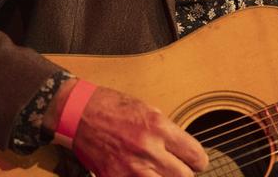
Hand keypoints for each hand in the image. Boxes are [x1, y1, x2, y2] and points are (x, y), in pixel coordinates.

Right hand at [48, 80, 208, 176]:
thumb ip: (167, 132)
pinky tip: (143, 173)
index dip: (199, 160)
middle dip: (185, 173)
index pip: (195, 155)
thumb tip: (183, 150)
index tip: (197, 162)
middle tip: (179, 168)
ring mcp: (131, 168)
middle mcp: (147, 149)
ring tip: (161, 172)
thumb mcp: (147, 110)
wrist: (78, 114)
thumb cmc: (112, 107)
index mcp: (158, 127)